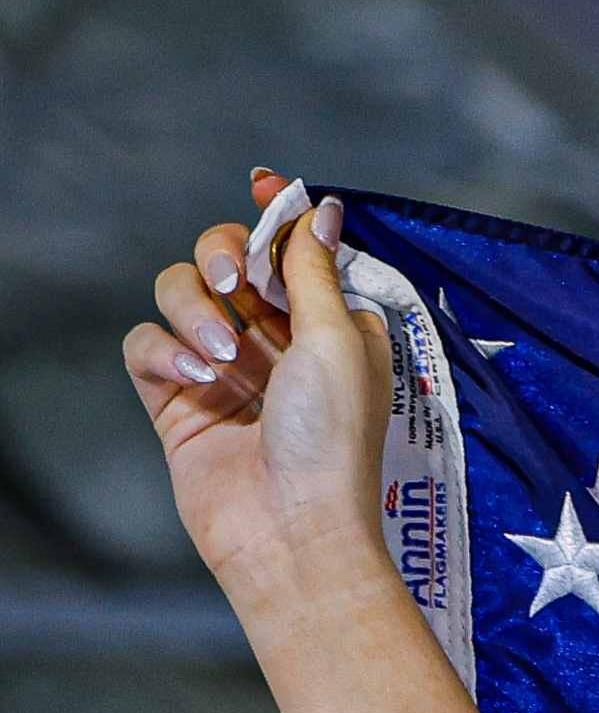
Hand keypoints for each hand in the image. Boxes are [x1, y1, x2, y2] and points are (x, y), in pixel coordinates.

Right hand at [118, 167, 389, 604]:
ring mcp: (223, 370)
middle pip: (226, 260)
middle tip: (237, 286)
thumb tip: (320, 210)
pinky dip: (164, 351)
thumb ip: (314, 272)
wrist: (292, 528)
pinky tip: (195, 379)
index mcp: (329, 328)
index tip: (261, 184)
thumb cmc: (333, 441)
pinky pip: (146, 345)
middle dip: (224, 256)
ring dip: (195, 311)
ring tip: (223, 358)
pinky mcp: (177, 401)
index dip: (275, 217)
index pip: (290, 252)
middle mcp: (276, 344)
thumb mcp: (338, 342)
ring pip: (180, 295)